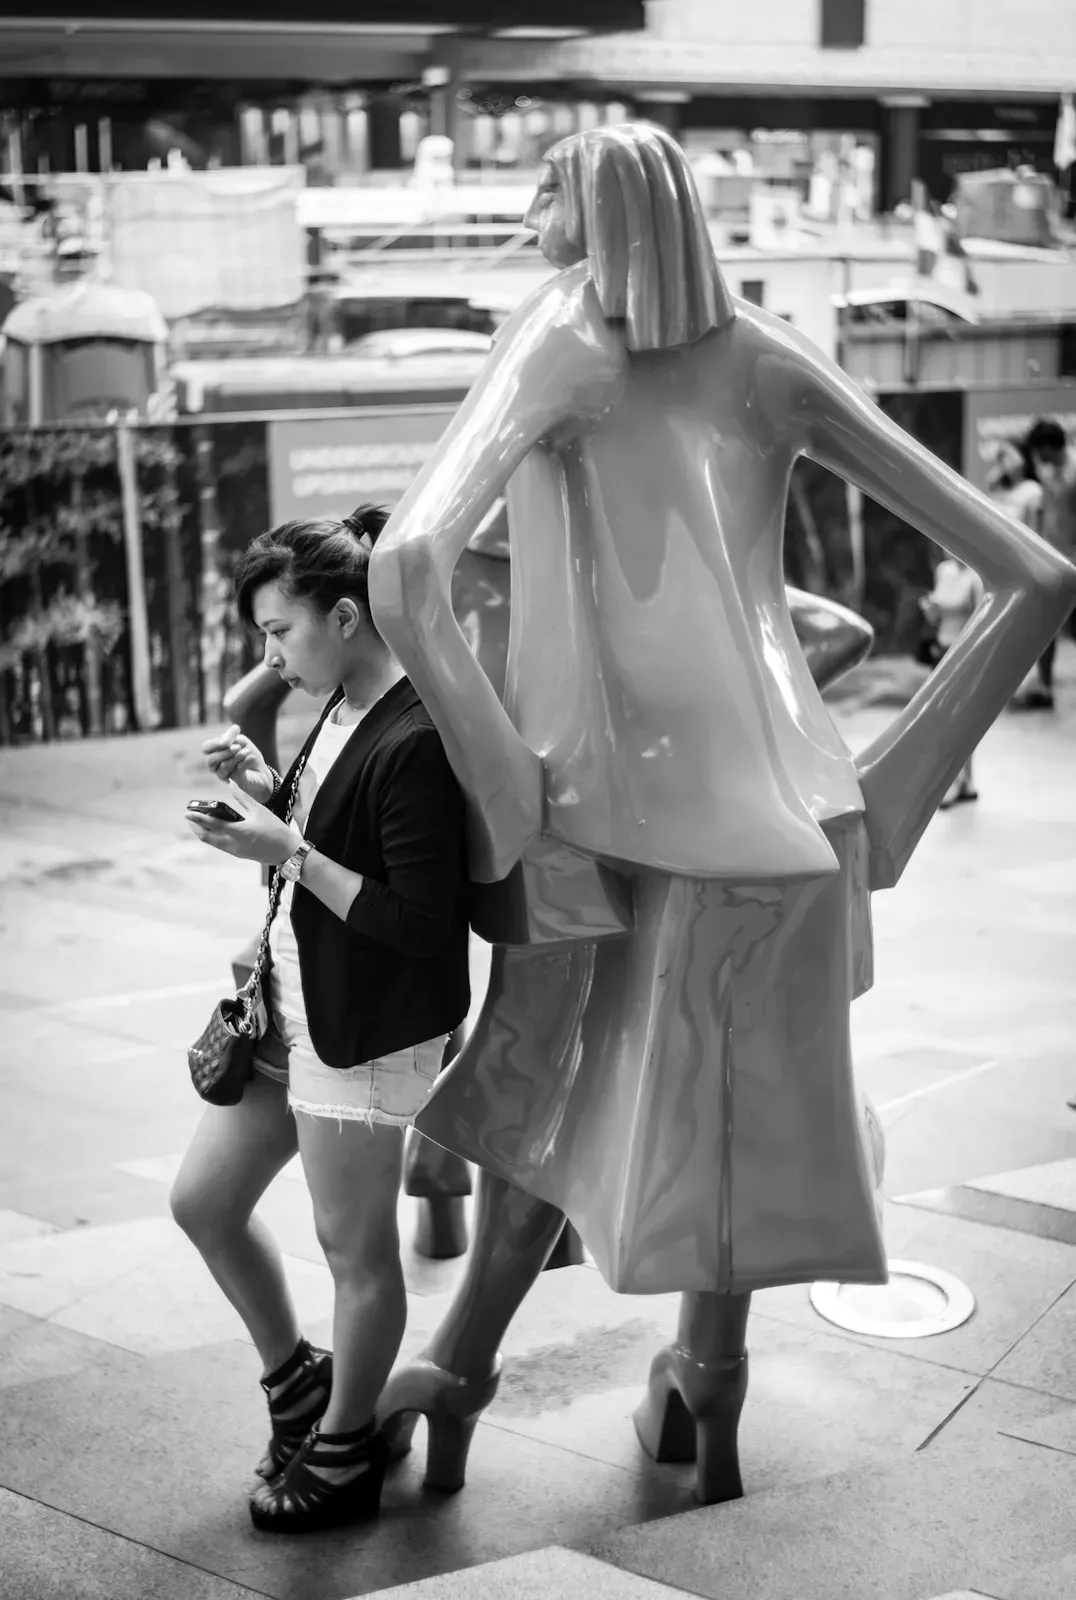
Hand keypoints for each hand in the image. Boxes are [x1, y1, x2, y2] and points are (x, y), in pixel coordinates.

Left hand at [186, 787, 301, 866]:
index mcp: (239, 831)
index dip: (197, 818)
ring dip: (203, 832)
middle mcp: (233, 843)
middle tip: (190, 817)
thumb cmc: (276, 829)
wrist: (287, 852)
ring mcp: (235, 851)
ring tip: (199, 822)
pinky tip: (214, 829)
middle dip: (195, 827)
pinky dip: (213, 837)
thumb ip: (243, 798)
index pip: (212, 824)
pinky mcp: (239, 854)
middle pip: (206, 837)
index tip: (187, 813)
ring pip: (212, 842)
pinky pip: (220, 845)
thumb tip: (232, 786)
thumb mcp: (260, 810)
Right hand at [201, 724, 274, 803]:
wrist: (262, 772)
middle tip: (238, 747)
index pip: (205, 748)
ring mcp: (224, 776)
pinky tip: (249, 759)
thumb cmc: (249, 756)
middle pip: (211, 760)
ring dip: (236, 756)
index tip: (227, 740)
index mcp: (215, 754)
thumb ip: (232, 737)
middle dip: (225, 751)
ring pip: (223, 766)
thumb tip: (224, 740)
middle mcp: (216, 766)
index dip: (214, 743)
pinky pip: (235, 772)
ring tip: (247, 751)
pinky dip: (244, 762)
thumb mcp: (242, 741)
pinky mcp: (235, 782)